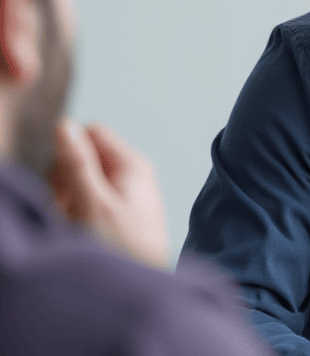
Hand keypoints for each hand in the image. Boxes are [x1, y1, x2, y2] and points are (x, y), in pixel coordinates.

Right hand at [47, 119, 169, 268]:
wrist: (142, 287)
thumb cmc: (123, 249)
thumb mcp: (94, 204)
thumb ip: (78, 164)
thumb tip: (65, 124)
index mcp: (132, 164)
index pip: (91, 132)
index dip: (70, 151)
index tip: (64, 180)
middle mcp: (131, 173)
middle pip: (82, 157)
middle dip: (65, 181)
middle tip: (70, 209)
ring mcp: (125, 192)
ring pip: (80, 181)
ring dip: (67, 201)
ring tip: (76, 226)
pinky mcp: (118, 211)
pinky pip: (86, 201)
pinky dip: (76, 214)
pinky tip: (81, 233)